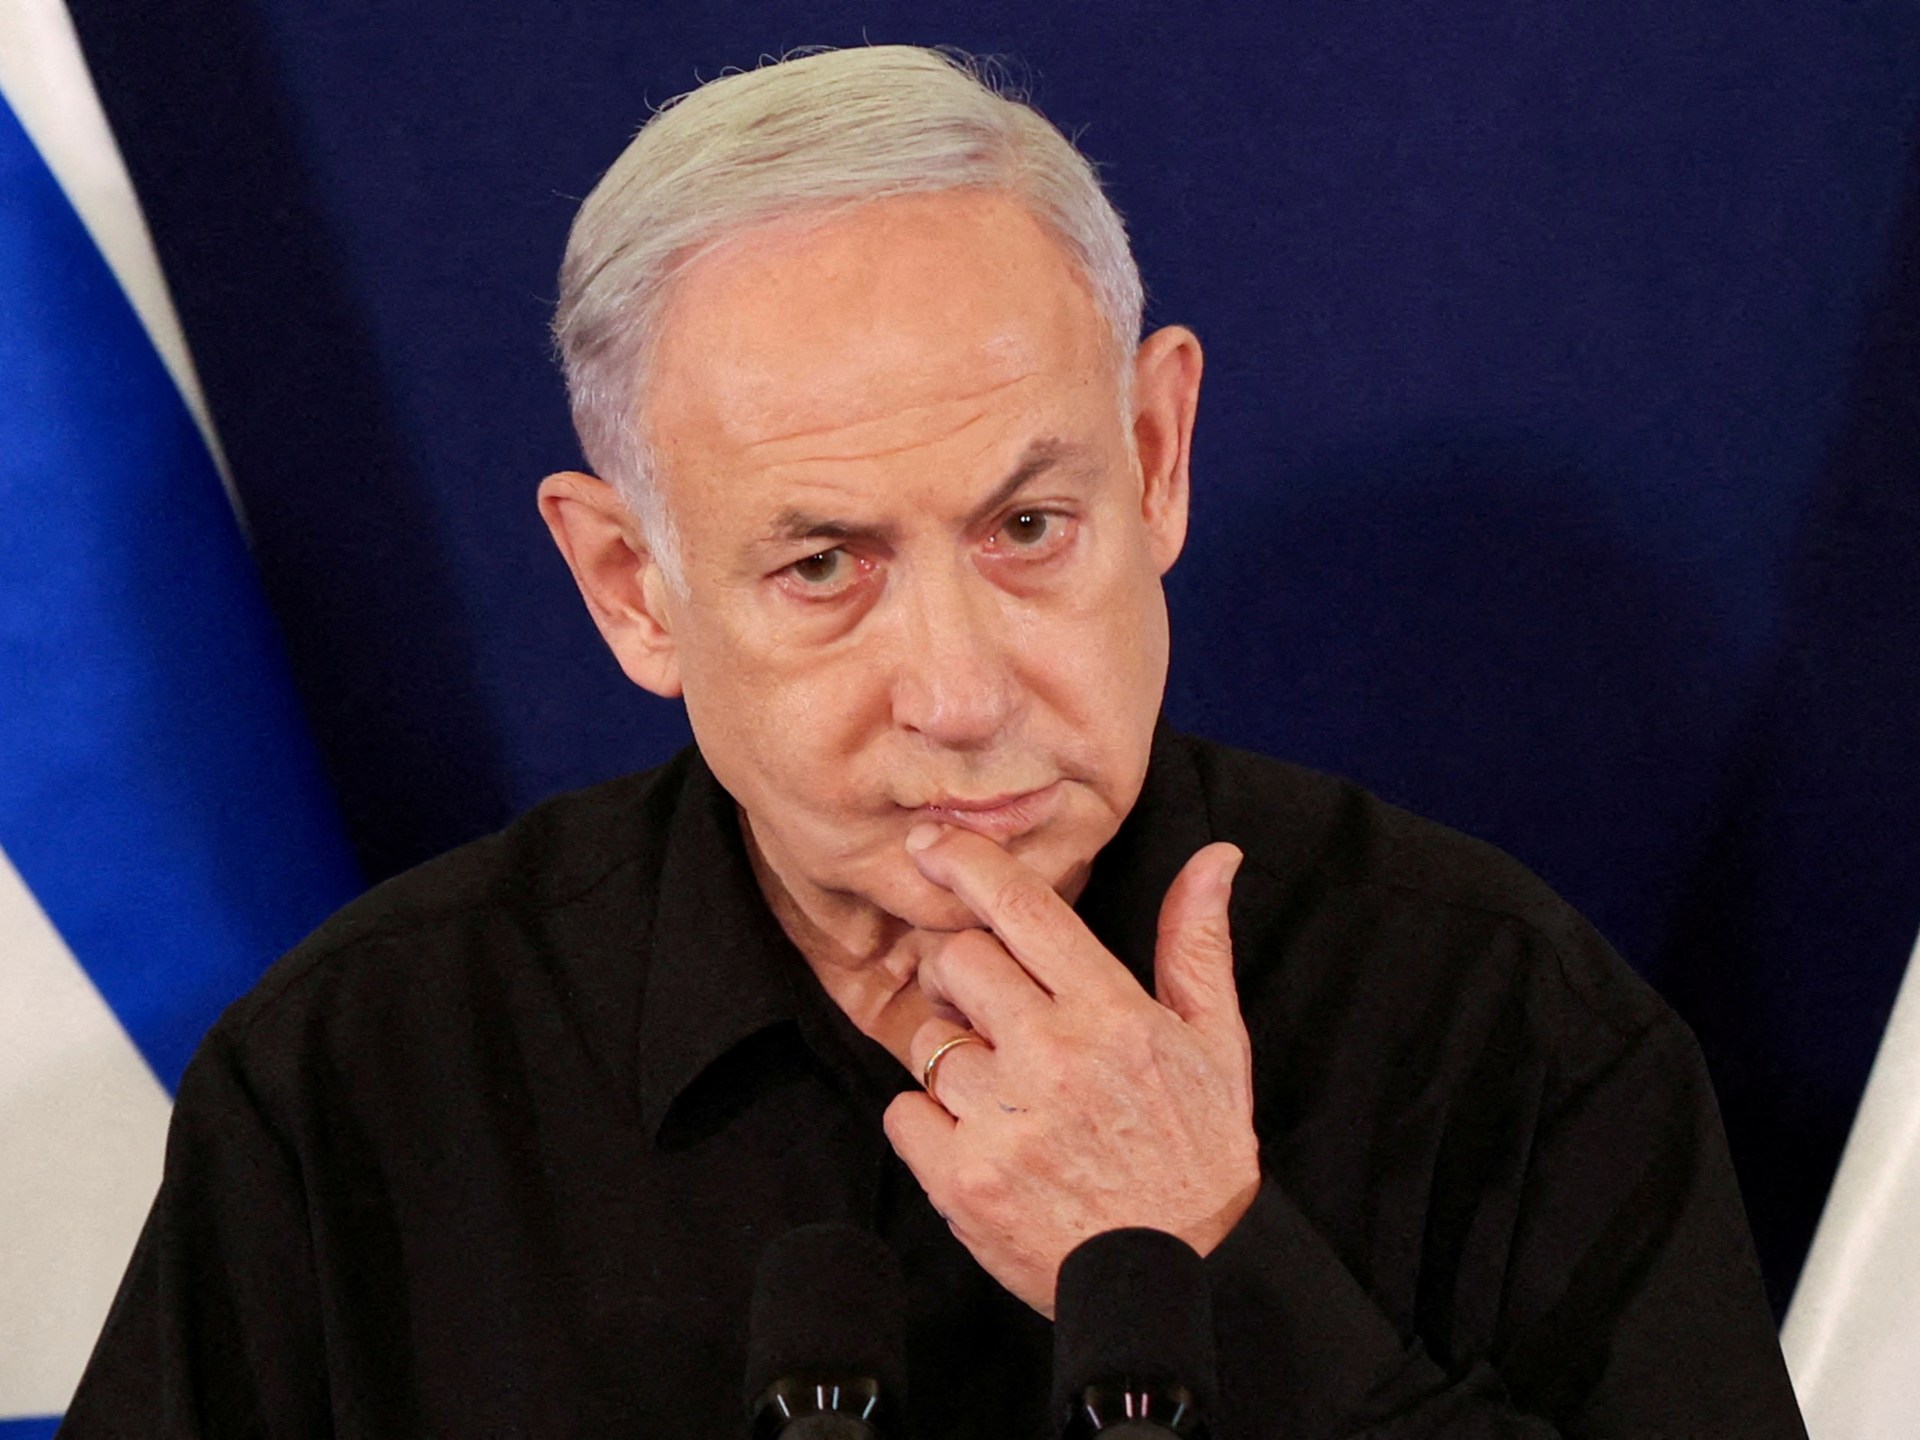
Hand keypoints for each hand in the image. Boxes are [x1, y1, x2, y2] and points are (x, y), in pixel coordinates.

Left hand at [881, 825, 1259, 1315]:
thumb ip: (1198, 946)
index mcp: (1112, 1014)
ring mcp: (1003, 1120)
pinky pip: (903, 1112)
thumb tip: (1216, 857)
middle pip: (957, 961)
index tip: (930, 843)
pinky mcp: (962, 1181)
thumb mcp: (1215, 1045)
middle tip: (994, 1013)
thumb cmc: (1193, 1155)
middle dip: (964, 976)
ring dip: (951, 1058)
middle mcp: (1054, 1057)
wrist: (1169, 1281)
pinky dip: (928, 1123)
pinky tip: (980, 1141)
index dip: (967, 864)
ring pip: (926, 1041)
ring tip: (1002, 1095)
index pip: (1024, 910)